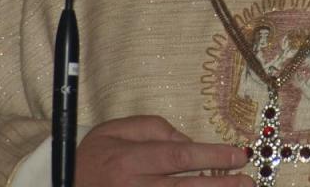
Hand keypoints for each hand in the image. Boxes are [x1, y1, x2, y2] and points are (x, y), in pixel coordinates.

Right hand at [75, 114, 250, 186]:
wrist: (60, 183)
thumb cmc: (93, 155)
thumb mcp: (117, 129)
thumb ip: (154, 128)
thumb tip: (188, 142)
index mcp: (130, 159)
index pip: (180, 156)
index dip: (212, 155)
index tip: (238, 154)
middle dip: (221, 185)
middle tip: (249, 181)